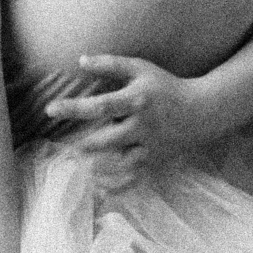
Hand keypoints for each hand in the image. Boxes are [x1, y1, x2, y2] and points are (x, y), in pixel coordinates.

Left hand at [44, 55, 205, 191]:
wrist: (201, 111)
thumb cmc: (165, 86)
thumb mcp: (141, 69)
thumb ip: (111, 64)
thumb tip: (80, 60)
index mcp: (137, 100)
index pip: (101, 105)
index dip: (74, 108)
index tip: (50, 109)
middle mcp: (143, 126)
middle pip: (107, 139)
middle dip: (84, 144)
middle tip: (66, 147)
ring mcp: (151, 147)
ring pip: (120, 164)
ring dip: (97, 168)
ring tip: (80, 169)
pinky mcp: (155, 163)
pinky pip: (134, 180)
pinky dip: (116, 189)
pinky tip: (99, 192)